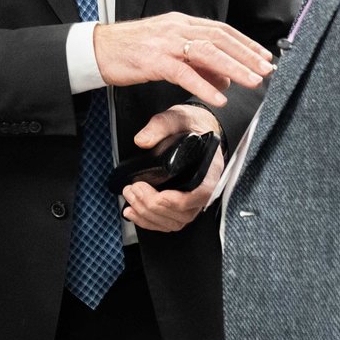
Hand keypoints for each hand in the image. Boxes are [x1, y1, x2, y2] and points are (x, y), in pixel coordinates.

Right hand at [93, 12, 274, 107]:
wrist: (98, 49)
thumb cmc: (130, 50)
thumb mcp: (167, 52)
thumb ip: (197, 63)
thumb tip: (225, 77)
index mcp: (181, 23)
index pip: (221, 30)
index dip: (245, 43)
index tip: (264, 56)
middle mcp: (177, 28)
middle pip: (220, 39)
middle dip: (247, 55)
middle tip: (266, 69)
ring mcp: (166, 43)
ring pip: (208, 52)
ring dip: (234, 68)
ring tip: (252, 82)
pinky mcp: (154, 60)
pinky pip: (184, 73)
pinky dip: (204, 85)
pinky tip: (218, 97)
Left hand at [121, 104, 225, 232]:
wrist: (195, 129)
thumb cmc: (191, 126)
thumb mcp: (177, 117)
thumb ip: (160, 126)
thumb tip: (142, 140)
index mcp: (209, 169)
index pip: (200, 195)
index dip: (177, 201)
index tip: (157, 195)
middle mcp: (204, 189)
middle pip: (182, 213)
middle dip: (153, 205)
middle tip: (133, 189)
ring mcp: (193, 200)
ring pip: (173, 222)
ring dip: (147, 215)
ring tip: (130, 197)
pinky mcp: (181, 205)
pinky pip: (168, 223)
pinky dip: (148, 222)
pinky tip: (133, 212)